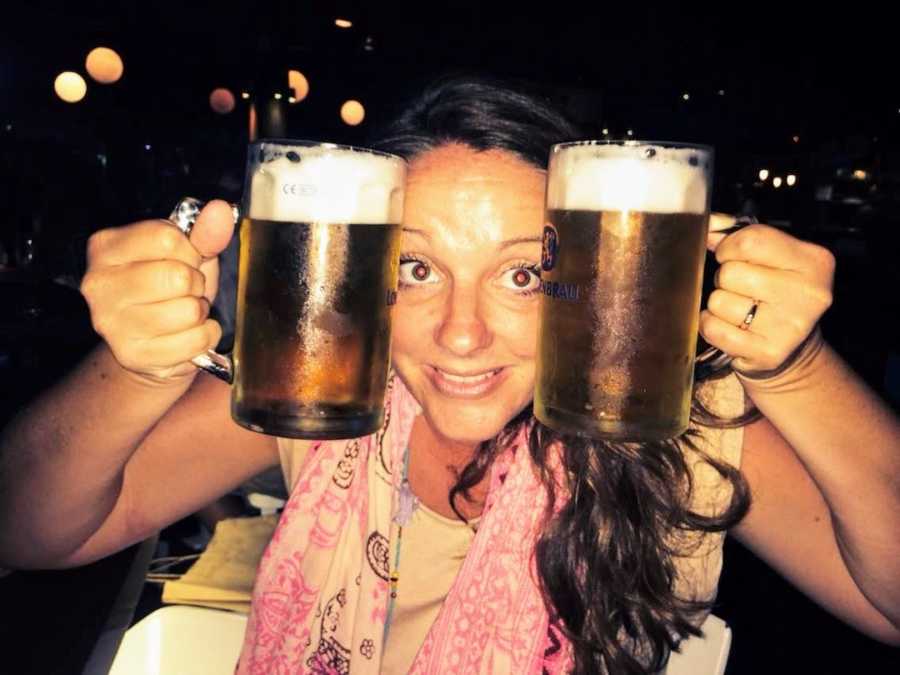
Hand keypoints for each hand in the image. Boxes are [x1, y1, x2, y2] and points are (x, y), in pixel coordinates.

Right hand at [80, 200, 234, 383]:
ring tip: (183, 312)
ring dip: (199, 312)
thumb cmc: (169, 291)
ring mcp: (111, 323)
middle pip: (178, 276)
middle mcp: (98, 284)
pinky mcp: (132, 354)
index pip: (166, 237)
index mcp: (105, 247)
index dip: (190, 250)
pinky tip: (187, 334)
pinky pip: (195, 340)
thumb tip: (220, 209)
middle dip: (195, 284)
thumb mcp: (187, 255)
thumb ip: (203, 233)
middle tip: (184, 291)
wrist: (155, 346)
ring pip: (188, 310)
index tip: (184, 261)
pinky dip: (204, 337)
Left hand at [700, 214, 834, 378]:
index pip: (752, 239)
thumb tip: (707, 224)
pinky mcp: (768, 352)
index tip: (731, 255)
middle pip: (731, 272)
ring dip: (719, 304)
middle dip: (724, 278)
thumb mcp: (772, 257)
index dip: (730, 247)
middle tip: (740, 288)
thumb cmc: (776, 293)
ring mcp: (790, 326)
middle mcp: (808, 294)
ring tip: (739, 309)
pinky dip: (712, 326)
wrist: (794, 347)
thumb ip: (739, 234)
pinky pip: (715, 329)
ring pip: (719, 301)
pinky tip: (729, 326)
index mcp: (813, 261)